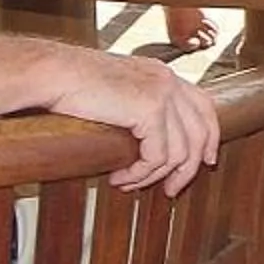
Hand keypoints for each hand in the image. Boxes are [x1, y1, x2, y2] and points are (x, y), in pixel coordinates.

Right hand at [47, 49, 220, 193]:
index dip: (209, 137)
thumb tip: (149, 140)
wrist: (54, 73)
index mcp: (162, 74)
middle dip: (190, 168)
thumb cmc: (73, 83)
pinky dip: (140, 174)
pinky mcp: (149, 109)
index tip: (205, 161)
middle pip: (201, 131)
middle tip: (171, 190)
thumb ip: (138, 106)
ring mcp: (162, 93)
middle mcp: (168, 80)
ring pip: (180, 151)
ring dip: (154, 176)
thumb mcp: (116, 91)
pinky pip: (157, 156)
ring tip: (130, 184)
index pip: (203, 106)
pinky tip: (120, 178)